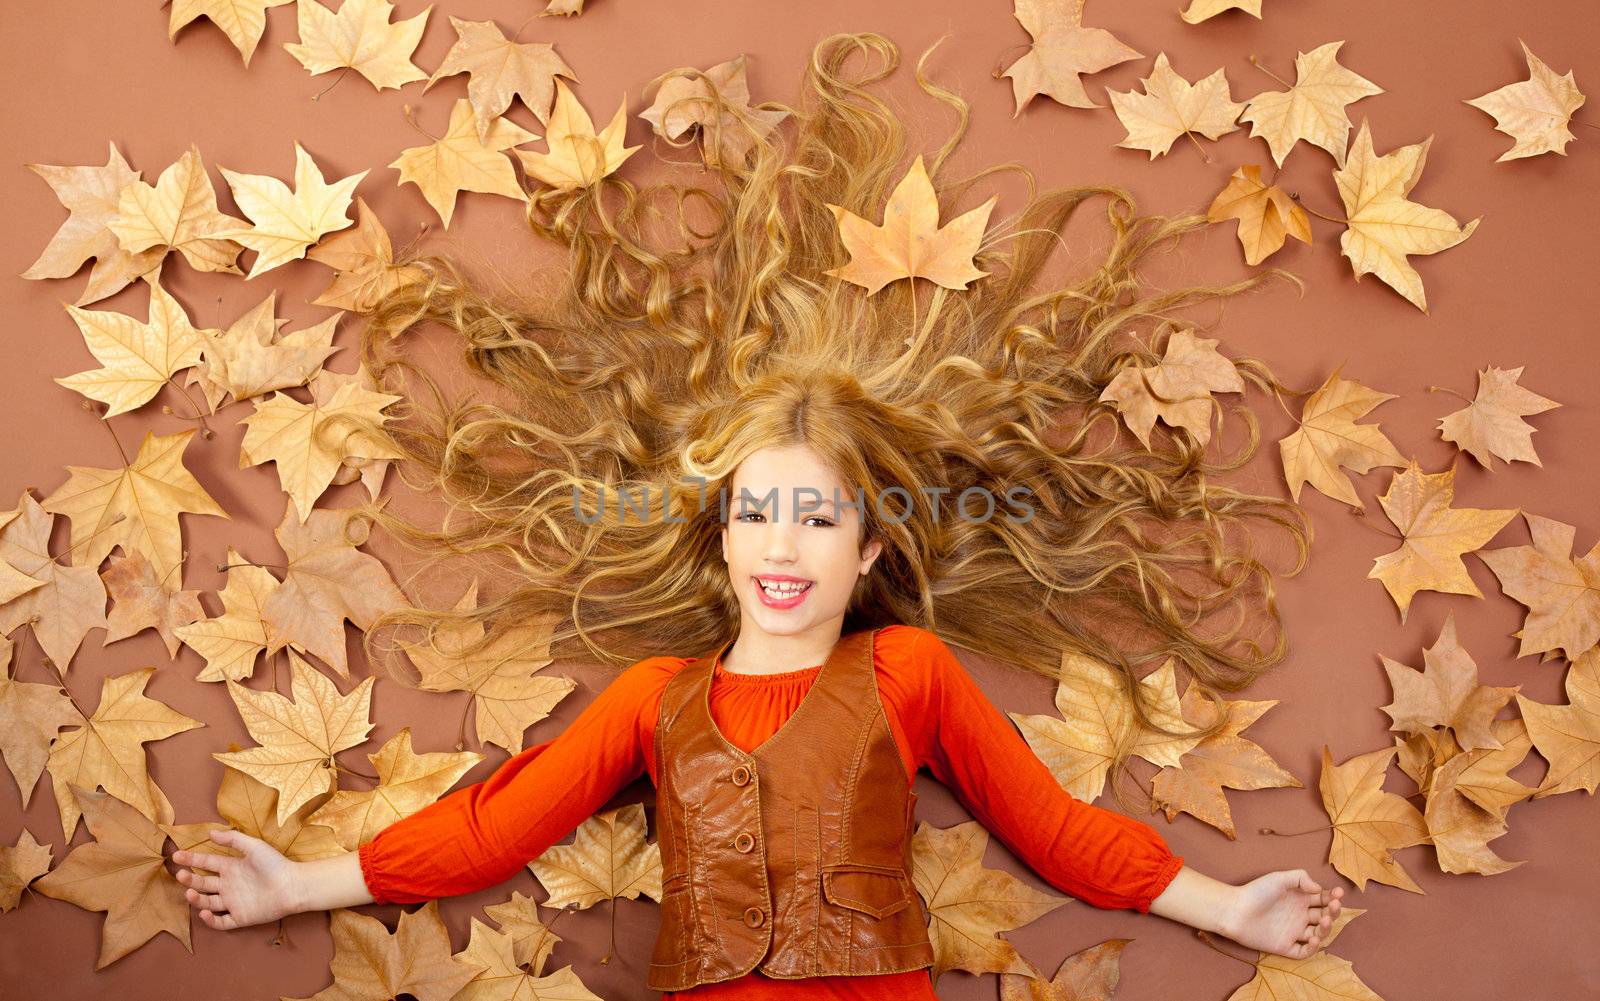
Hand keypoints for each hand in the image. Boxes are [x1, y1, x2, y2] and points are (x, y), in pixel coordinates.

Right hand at [172, 828, 302, 930]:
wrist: (292, 885)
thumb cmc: (275, 864)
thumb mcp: (254, 846)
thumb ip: (233, 839)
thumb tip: (210, 832)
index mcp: (231, 867)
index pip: (206, 863)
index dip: (191, 859)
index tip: (176, 855)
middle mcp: (229, 885)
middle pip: (203, 883)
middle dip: (190, 879)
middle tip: (181, 875)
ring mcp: (233, 902)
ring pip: (208, 902)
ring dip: (197, 898)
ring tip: (189, 892)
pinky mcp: (240, 917)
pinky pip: (221, 921)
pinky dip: (211, 919)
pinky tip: (204, 911)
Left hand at [1223, 869, 1343, 959]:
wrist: (1234, 910)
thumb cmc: (1255, 892)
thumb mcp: (1278, 878)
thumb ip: (1300, 878)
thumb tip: (1320, 889)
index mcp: (1299, 899)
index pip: (1322, 900)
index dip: (1333, 897)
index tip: (1339, 893)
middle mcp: (1299, 916)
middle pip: (1324, 916)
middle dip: (1332, 911)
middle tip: (1334, 905)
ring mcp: (1293, 932)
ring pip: (1318, 934)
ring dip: (1326, 928)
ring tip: (1324, 920)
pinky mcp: (1285, 946)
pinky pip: (1304, 951)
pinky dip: (1312, 948)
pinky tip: (1313, 938)